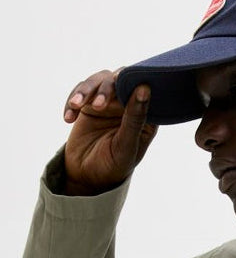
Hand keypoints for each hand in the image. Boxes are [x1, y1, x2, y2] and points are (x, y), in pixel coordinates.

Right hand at [62, 69, 157, 194]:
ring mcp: (108, 103)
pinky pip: (79, 91)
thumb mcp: (125, 145)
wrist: (87, 178)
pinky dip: (72, 101)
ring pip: (97, 81)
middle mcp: (128, 105)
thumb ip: (135, 118)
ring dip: (85, 91)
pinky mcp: (88, 104)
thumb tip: (144, 88)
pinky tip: (68, 118)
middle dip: (105, 88)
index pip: (144, 88)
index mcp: (146, 115)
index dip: (132, 81)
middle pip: (118, 78)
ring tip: (76, 106)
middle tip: (96, 105)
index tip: (119, 84)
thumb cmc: (113, 166)